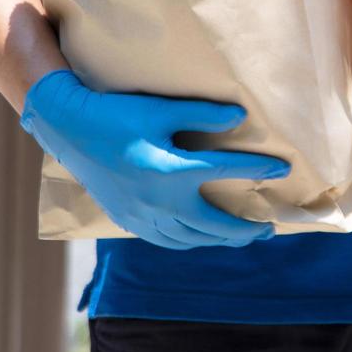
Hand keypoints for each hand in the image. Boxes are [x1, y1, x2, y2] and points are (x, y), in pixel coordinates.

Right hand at [19, 69, 288, 248]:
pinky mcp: (127, 220)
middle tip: (268, 229)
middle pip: (214, 224)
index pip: (226, 171)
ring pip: (190, 239)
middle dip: (244, 229)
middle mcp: (159, 201)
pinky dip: (188, 242)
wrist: (67, 129)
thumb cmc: (115, 114)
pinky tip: (198, 238)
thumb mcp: (159, 108)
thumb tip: (239, 117)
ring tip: (240, 236)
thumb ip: (201, 114)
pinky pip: (166, 241)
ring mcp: (142, 215)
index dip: (258, 169)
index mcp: (170, 170)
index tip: (283, 169)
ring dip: (218, 239)